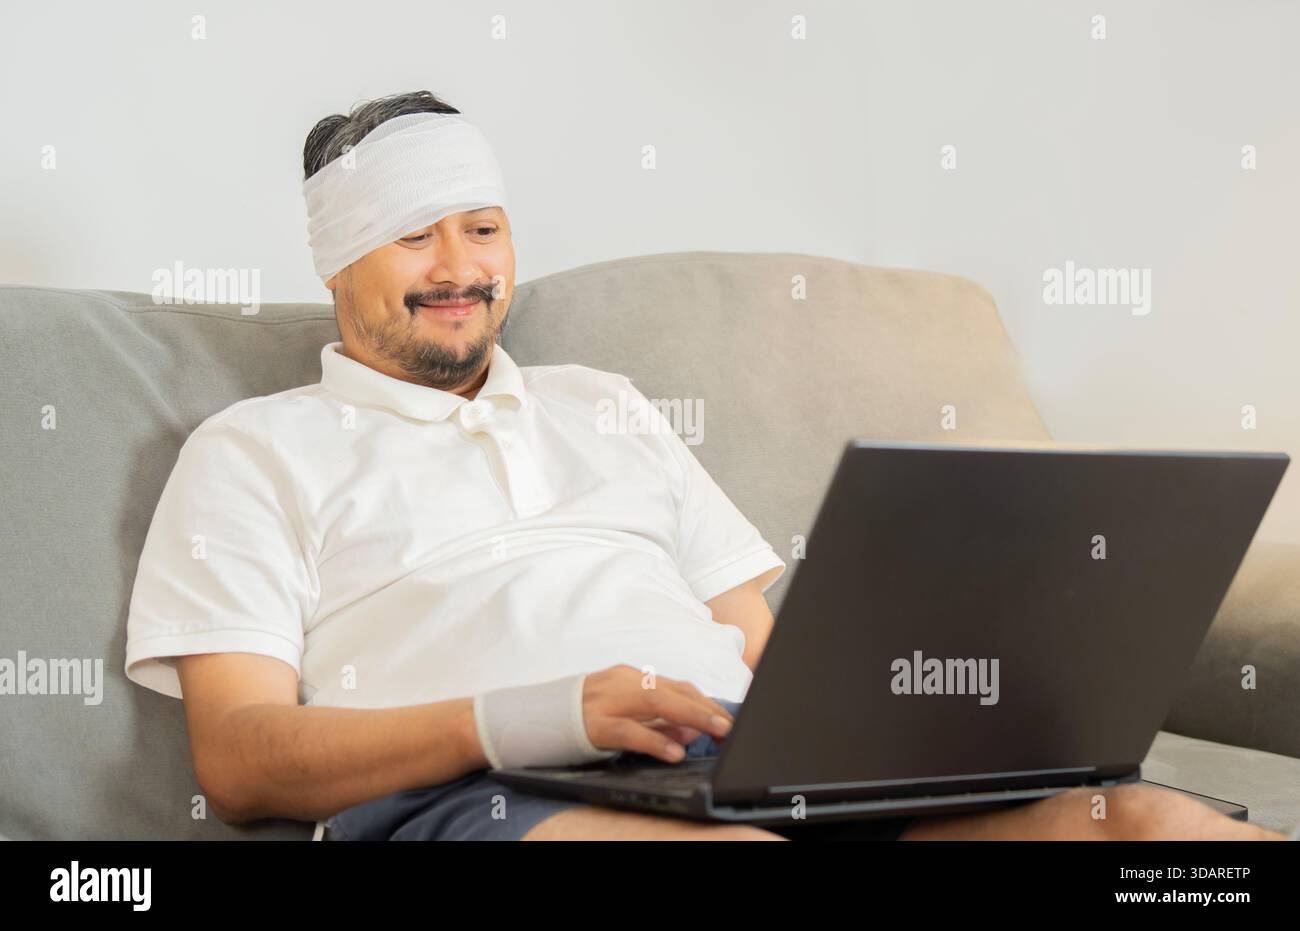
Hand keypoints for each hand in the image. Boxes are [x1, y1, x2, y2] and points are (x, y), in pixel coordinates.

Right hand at [580, 665, 733, 763]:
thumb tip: (691, 728)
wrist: (528, 717)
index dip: (707, 702)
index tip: (730, 718)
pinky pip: (629, 730)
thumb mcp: (621, 715)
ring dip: (692, 716)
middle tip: (732, 726)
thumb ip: (654, 721)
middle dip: (707, 708)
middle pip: (673, 690)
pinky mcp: (592, 723)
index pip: (677, 686)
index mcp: (630, 678)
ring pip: (657, 702)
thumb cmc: (580, 717)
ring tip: (716, 732)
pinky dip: (655, 740)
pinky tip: (674, 751)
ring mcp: (607, 701)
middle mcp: (622, 683)